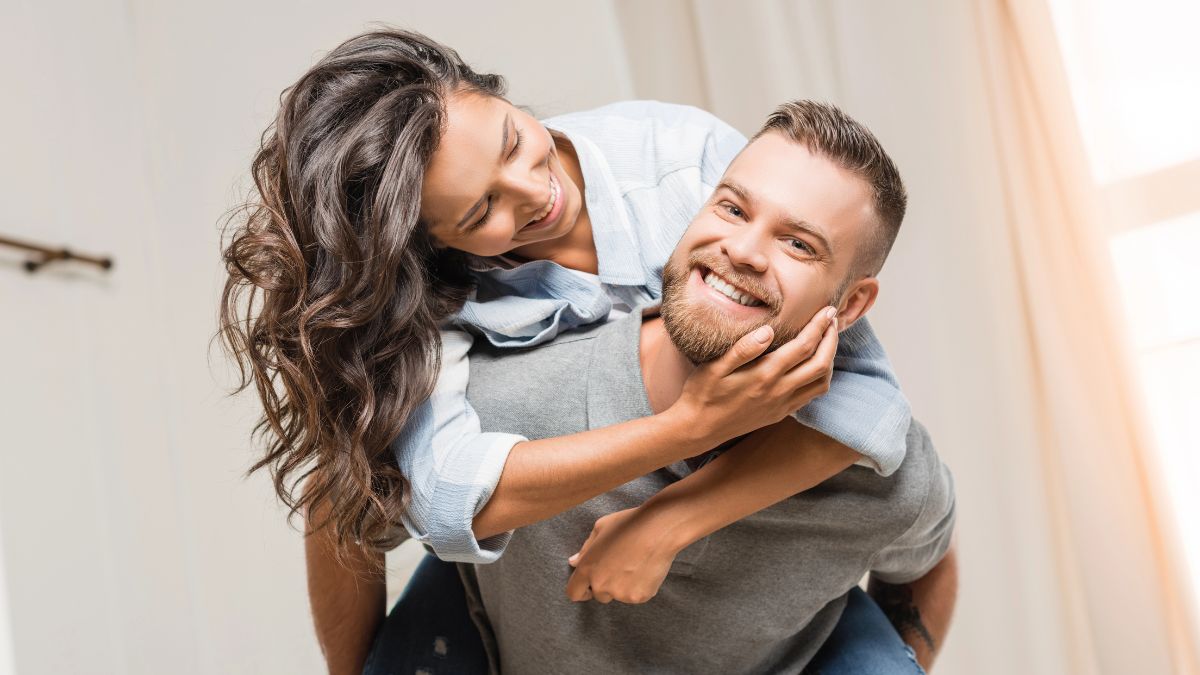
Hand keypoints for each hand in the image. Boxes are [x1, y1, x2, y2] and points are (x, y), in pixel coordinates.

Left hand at [564, 507, 680, 603]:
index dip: (580, 590)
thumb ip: (584, 550)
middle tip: (619, 565)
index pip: (574, 593)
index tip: (588, 586)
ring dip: (623, 585)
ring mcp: (622, 594)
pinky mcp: (640, 597)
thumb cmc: (627, 525)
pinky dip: (639, 586)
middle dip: (606, 584)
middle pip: (599, 595)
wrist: (658, 530)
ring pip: (619, 595)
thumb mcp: (600, 529)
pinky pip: (636, 595)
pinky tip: (645, 568)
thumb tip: (574, 562)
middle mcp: (602, 585)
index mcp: (587, 569)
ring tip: (635, 563)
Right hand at [670, 306, 838, 442]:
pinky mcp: (780, 413)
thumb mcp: (714, 367)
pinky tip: (813, 365)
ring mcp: (782, 404)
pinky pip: (811, 395)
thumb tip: (768, 331)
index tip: (828, 310)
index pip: (804, 346)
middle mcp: (779, 391)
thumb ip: (742, 349)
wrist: (698, 429)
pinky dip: (820, 377)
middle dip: (831, 338)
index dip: (820, 326)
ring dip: (829, 359)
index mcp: (764, 375)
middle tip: (833, 319)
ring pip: (821, 382)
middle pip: (821, 363)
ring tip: (827, 340)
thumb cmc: (702, 393)